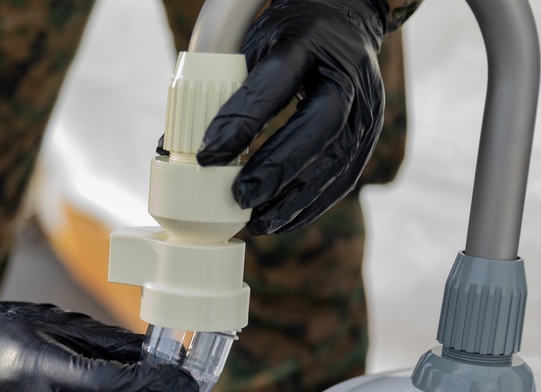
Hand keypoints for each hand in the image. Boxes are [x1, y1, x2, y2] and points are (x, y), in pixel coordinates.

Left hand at [197, 0, 387, 234]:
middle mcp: (346, 74)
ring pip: (335, 161)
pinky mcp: (369, 134)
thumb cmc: (289, 36)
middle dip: (276, 168)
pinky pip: (344, 178)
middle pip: (317, 127)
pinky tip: (280, 220)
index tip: (206, 156)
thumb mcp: (254, 44)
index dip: (240, 122)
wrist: (347, 20)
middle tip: (239, 197)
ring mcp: (366, 106)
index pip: (274, 84)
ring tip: (255, 221)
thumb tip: (171, 147)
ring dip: (293, 198)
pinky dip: (310, 205)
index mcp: (309, 42)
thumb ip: (220, 91)